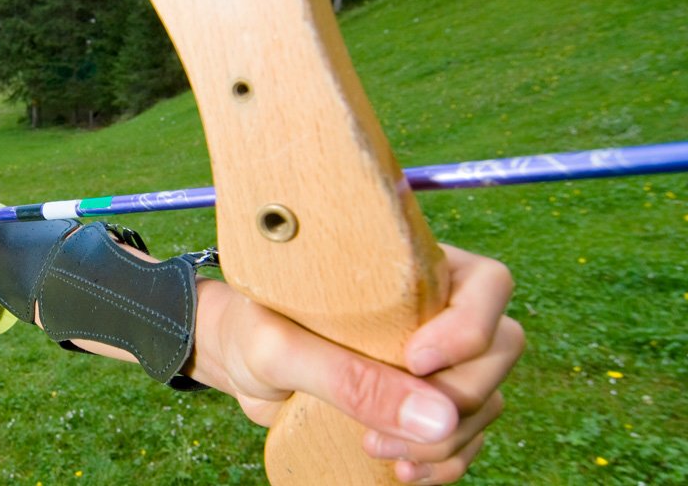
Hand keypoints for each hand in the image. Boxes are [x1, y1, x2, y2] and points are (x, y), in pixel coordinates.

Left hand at [199, 244, 522, 483]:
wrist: (234, 360)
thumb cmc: (251, 330)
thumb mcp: (282, 350)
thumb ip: (348, 377)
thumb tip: (437, 417)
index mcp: (409, 268)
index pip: (487, 286)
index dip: (468, 328)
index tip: (413, 362)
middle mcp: (435, 308)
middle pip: (498, 350)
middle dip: (456, 402)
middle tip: (383, 429)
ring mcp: (435, 359)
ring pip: (485, 401)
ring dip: (445, 442)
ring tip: (377, 451)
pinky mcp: (419, 404)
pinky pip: (463, 439)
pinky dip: (442, 464)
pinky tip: (399, 471)